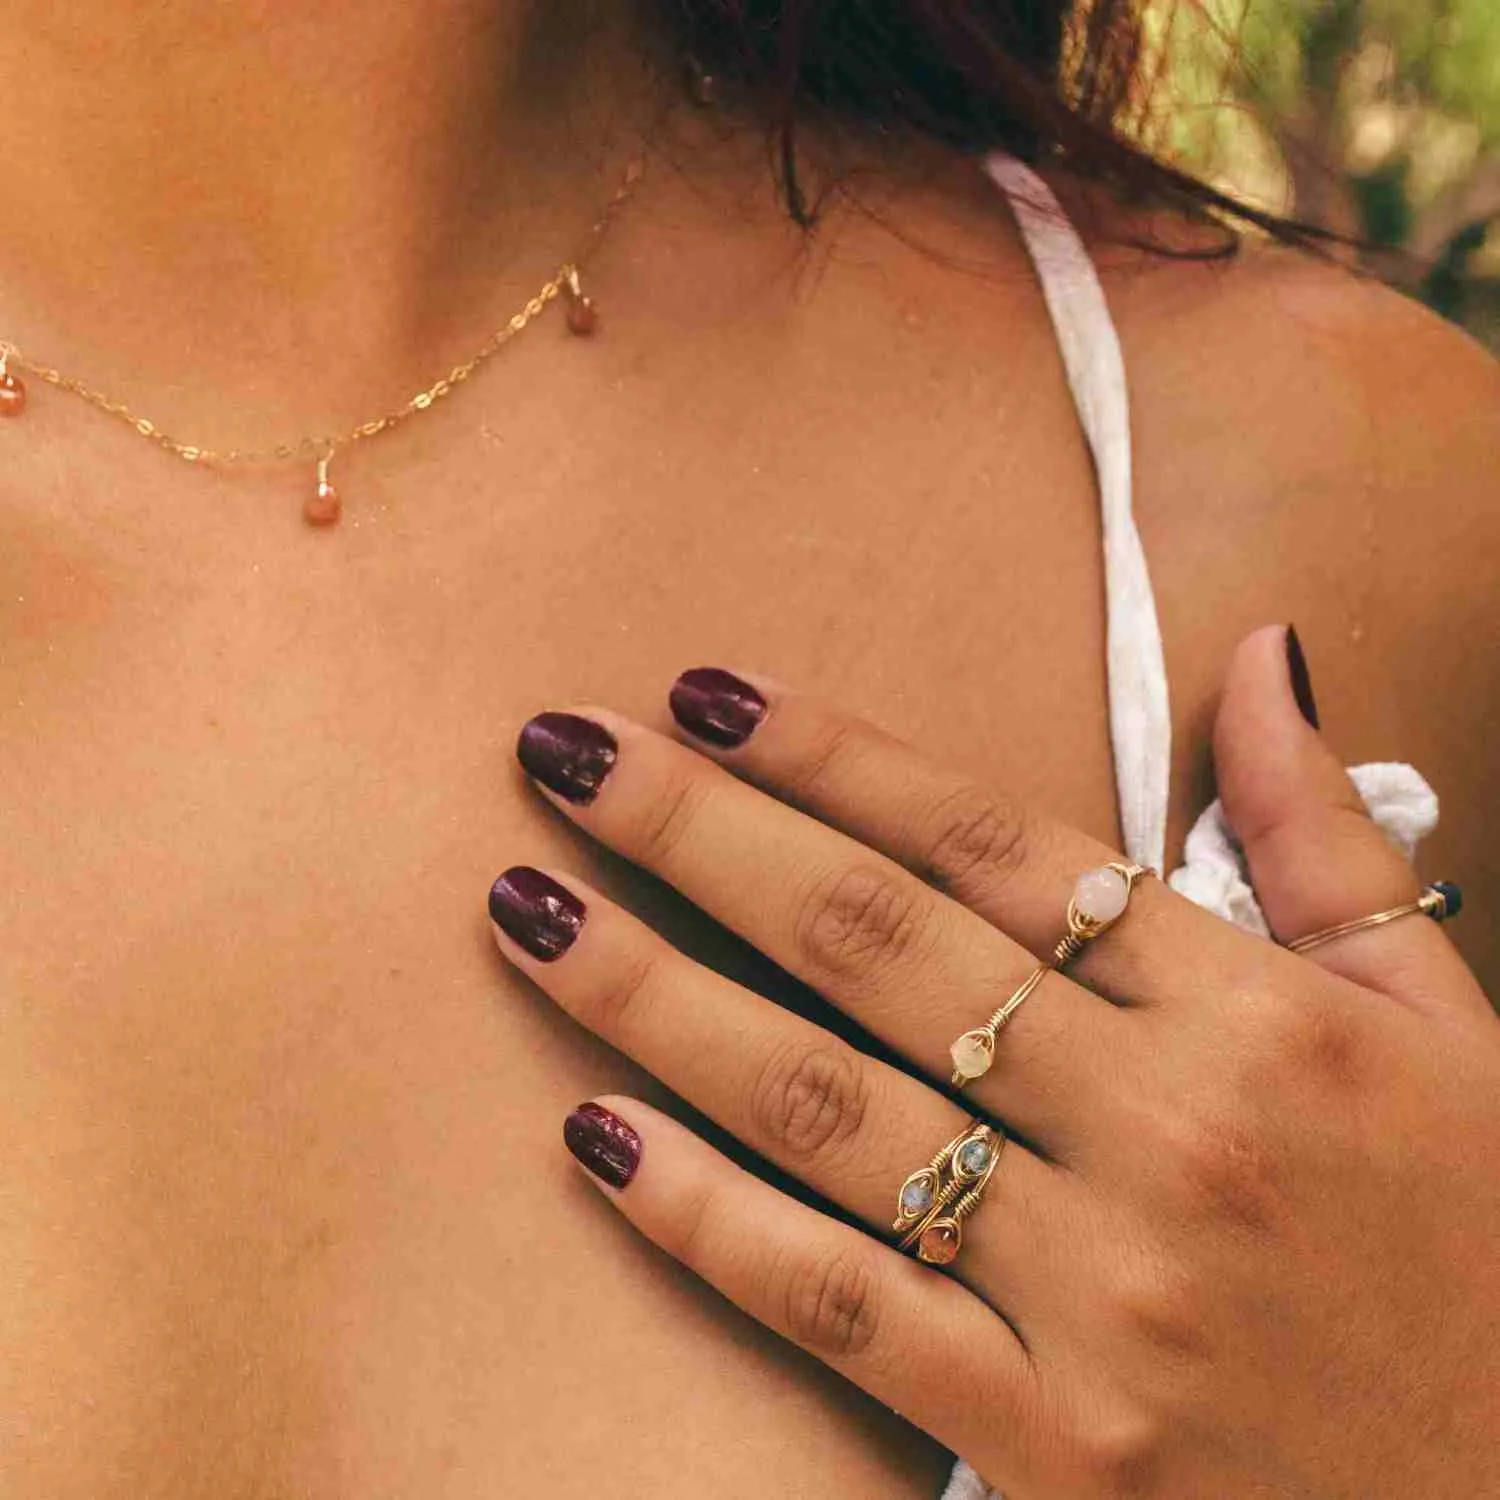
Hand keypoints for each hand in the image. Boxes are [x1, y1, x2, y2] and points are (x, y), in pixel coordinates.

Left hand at [485, 627, 1498, 1497]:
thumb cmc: (1489, 1252)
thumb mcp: (1448, 1025)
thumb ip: (1324, 837)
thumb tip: (1260, 652)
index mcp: (1256, 1016)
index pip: (991, 841)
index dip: (831, 753)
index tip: (705, 692)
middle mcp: (1164, 1133)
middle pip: (876, 943)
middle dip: (698, 831)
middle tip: (563, 753)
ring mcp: (1097, 1295)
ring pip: (824, 1107)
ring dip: (652, 994)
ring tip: (526, 911)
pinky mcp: (1055, 1444)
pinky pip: (843, 1309)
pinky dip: (704, 1220)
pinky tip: (590, 1137)